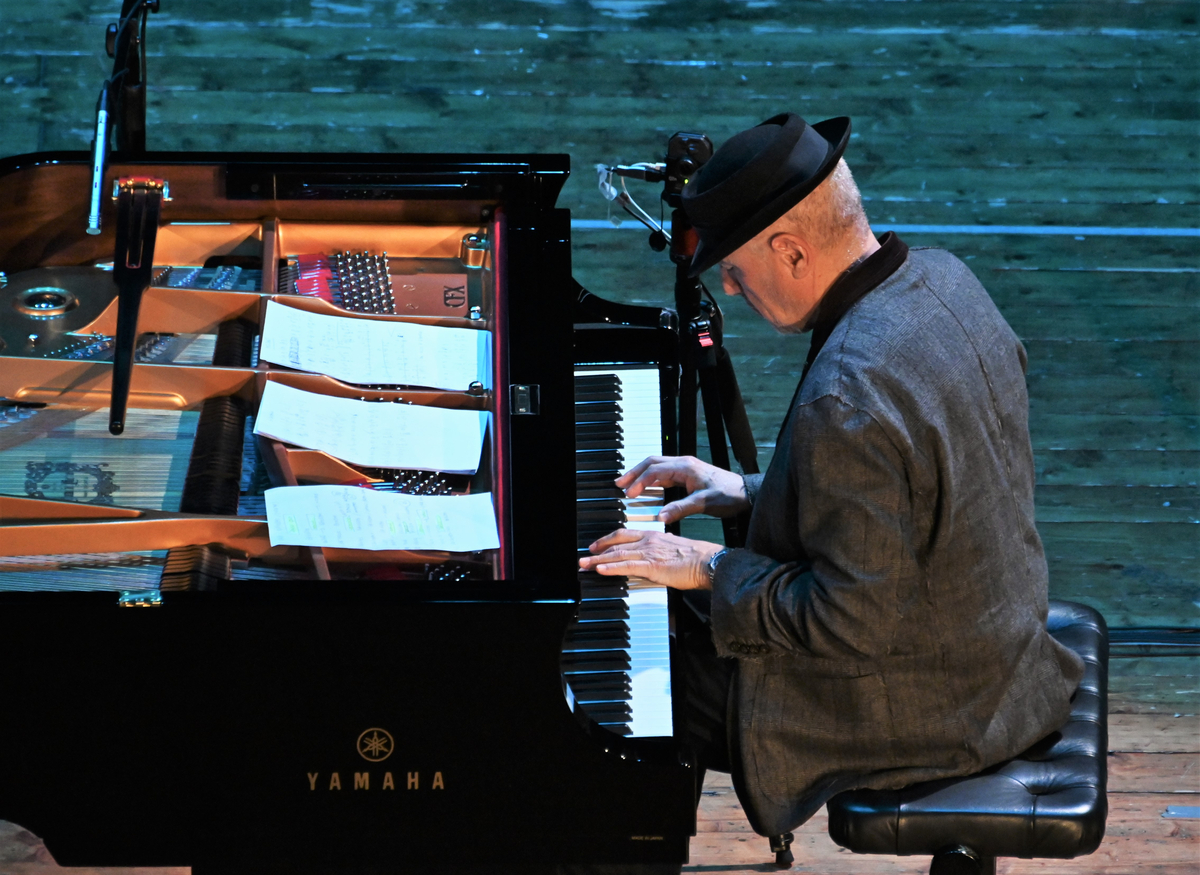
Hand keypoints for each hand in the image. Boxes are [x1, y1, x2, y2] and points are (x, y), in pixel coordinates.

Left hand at [578, 528, 722, 590]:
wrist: (708, 561)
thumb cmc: (696, 558)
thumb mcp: (673, 549)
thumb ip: (658, 552)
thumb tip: (650, 560)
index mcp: (653, 535)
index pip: (624, 535)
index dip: (607, 540)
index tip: (597, 545)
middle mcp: (648, 541)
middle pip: (616, 544)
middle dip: (597, 550)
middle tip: (584, 556)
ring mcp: (648, 553)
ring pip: (617, 555)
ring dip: (598, 560)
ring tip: (585, 564)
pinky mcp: (651, 566)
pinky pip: (626, 566)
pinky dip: (611, 567)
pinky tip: (600, 569)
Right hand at [618, 455, 749, 523]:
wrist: (746, 493)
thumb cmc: (729, 495)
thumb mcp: (703, 503)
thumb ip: (680, 509)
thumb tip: (660, 517)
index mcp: (685, 467)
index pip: (655, 471)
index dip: (640, 482)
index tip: (628, 494)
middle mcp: (684, 464)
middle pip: (652, 463)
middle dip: (634, 472)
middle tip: (619, 483)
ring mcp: (686, 469)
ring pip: (657, 466)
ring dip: (642, 474)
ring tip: (627, 485)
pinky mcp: (689, 475)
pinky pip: (665, 474)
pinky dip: (652, 480)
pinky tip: (646, 488)